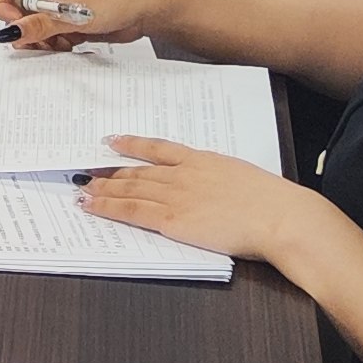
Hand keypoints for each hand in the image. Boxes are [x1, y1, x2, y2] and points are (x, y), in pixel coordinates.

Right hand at [0, 0, 165, 52]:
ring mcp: (57, 6)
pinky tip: (72, 44)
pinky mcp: (68, 21)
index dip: (3, 8)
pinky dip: (56, 44)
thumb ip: (39, 24)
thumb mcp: (72, 14)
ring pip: (32, 27)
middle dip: (26, 31)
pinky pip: (49, 35)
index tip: (19, 26)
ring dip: (43, 41)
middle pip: (15, 11)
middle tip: (43, 41)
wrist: (144, 7)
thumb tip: (12, 32)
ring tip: (63, 42)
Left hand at [74, 135, 317, 266]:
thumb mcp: (242, 177)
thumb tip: (215, 187)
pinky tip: (92, 205)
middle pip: (139, 171)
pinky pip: (132, 212)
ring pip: (130, 189)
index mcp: (203, 160)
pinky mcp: (173, 221)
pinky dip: (108, 207)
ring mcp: (176, 196)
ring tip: (84, 188)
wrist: (278, 217)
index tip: (113, 141)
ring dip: (104, 188)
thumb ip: (220, 179)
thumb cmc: (271, 202)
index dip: (133, 145)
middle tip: (89, 170)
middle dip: (111, 171)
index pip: (159, 149)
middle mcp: (184, 174)